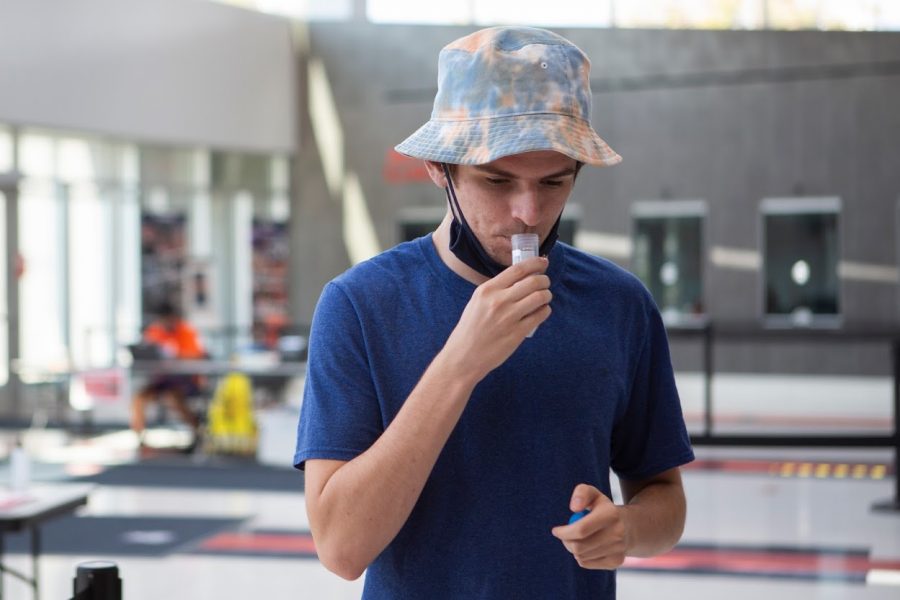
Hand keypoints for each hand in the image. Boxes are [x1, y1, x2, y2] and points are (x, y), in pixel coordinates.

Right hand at [442, 256, 551, 382]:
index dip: (535, 263)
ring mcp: (509, 317)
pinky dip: (545, 310)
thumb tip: (522, 278)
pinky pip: (540, 315)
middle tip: (545, 283)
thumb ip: (497, 290)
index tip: (543, 262)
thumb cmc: (471, 328)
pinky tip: (540, 311)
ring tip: (544, 297)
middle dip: (544, 280)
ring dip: (547, 295)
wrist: (464, 356)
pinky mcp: (517, 333)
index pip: (518, 269)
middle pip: (533, 281)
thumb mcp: (477, 302)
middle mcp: (498, 301)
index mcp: (487, 290)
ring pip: (540, 297)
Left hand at [551, 484, 628, 569]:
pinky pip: (587, 563)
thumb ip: (582, 493)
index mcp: (611, 514)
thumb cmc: (603, 509)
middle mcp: (617, 533)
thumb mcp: (593, 494)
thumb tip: (574, 508)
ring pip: (581, 556)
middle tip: (563, 536)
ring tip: (577, 539)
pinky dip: (581, 557)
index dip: (564, 532)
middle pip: (579, 546)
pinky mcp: (616, 562)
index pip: (581, 529)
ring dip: (573, 549)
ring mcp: (618, 550)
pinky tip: (587, 547)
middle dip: (566, 541)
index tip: (556, 530)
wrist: (628, 527)